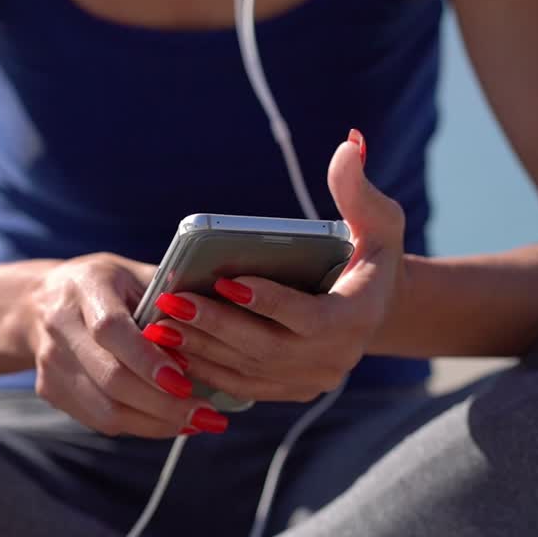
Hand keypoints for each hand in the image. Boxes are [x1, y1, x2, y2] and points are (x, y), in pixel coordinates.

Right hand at [27, 253, 227, 436]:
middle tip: (207, 414)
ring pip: (105, 409)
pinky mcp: (50, 390)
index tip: (186, 382)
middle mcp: (60, 326)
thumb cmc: (105, 285)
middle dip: (163, 403)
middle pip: (110, 378)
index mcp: (84, 287)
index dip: (147, 360)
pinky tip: (170, 421)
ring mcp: (51, 363)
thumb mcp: (135, 274)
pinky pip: (99, 419)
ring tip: (197, 422)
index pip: (112, 330)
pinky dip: (139, 425)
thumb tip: (218, 318)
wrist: (39, 303)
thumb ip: (170, 294)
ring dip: (156, 422)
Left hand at [141, 130, 403, 402]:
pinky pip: (240, 386)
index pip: (309, 318)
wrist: (374, 305)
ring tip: (160, 321)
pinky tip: (171, 345)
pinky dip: (204, 367)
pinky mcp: (289, 391)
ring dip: (201, 347)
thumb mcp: (377, 219)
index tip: (226, 280)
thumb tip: (349, 145)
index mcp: (358, 318)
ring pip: (247, 369)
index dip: (268, 302)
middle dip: (215, 324)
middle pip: (266, 348)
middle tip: (172, 299)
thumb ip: (358, 188)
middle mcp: (337, 358)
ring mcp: (311, 381)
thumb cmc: (371, 252)